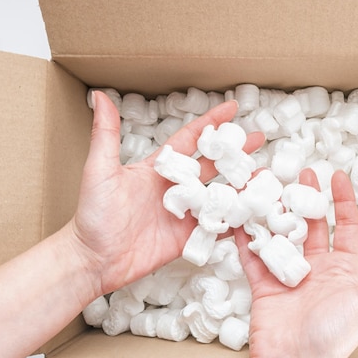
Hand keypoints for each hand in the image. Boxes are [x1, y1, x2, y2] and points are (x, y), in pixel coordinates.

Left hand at [69, 92, 263, 296]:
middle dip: (236, 152)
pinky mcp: (187, 237)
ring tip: (265, 176)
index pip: (190, 139)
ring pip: (218, 195)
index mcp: (158, 169)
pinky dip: (233, 219)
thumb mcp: (100, 170)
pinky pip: (215, 225)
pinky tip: (253, 212)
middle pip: (212, 165)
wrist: (94, 260)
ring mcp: (183, 213)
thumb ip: (106, 135)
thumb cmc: (93, 215)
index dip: (211, 123)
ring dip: (240, 185)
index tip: (232, 108)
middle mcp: (174, 188)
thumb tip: (99, 97)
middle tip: (259, 139)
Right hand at [229, 168, 357, 357]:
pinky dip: (247, 239)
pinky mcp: (263, 286)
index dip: (342, 202)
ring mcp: (288, 277)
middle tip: (302, 174)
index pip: (344, 228)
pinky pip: (253, 257)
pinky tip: (242, 218)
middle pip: (312, 226)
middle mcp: (316, 271)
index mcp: (342, 272)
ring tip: (269, 188)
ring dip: (277, 213)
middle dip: (308, 199)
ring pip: (281, 236)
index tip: (336, 177)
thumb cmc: (334, 336)